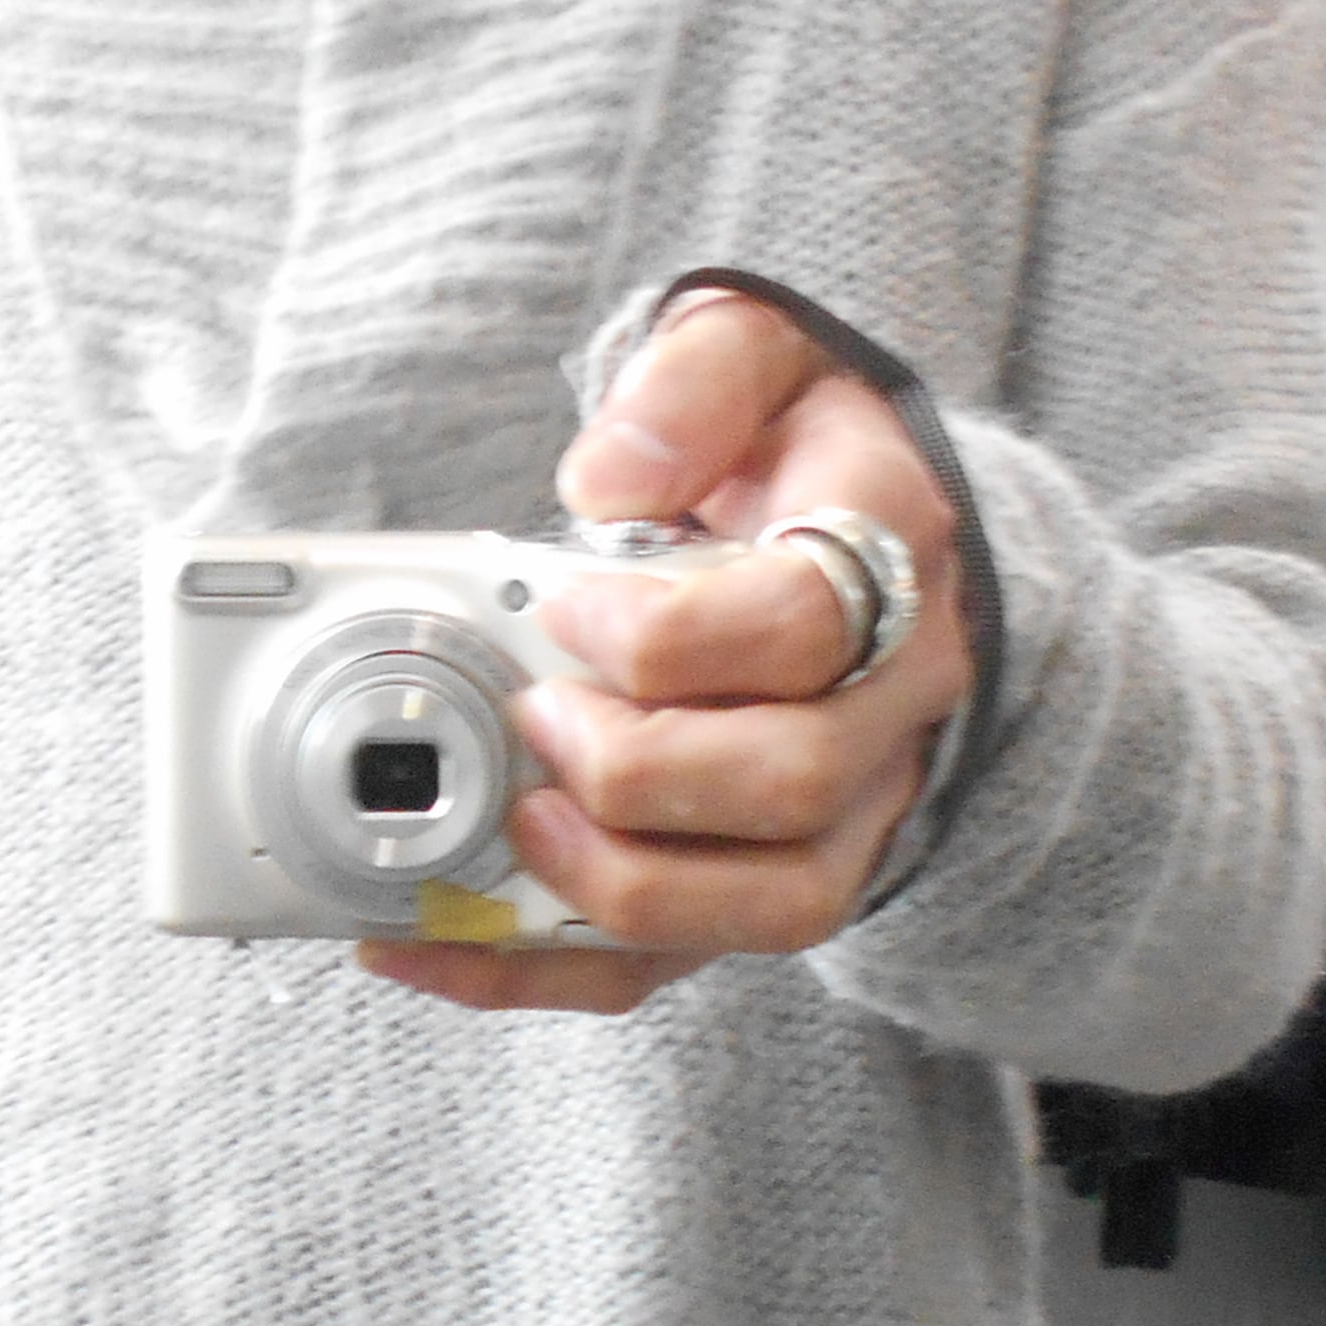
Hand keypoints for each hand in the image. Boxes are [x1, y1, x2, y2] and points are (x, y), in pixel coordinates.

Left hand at [364, 285, 973, 1016]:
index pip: (804, 628)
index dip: (668, 636)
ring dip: (622, 889)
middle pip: (791, 785)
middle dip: (636, 768)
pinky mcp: (775, 880)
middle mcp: (894, 705)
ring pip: (772, 907)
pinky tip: (432, 945)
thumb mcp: (761, 354)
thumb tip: (607, 479)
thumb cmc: (797, 450)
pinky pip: (681, 964)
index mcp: (891, 564)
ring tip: (513, 830)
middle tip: (534, 716)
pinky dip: (549, 972)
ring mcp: (852, 812)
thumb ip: (694, 381)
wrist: (872, 535)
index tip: (565, 603)